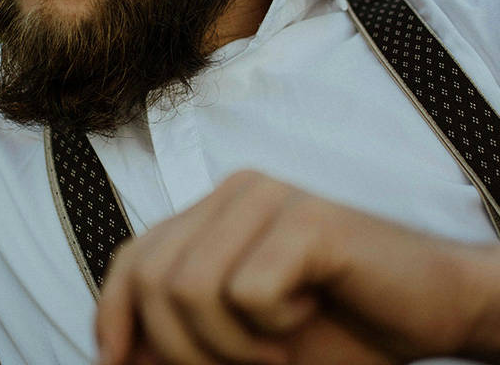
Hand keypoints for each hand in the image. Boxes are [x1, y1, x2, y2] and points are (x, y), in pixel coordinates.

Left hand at [94, 171, 499, 364]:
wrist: (430, 307)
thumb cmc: (337, 325)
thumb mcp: (243, 339)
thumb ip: (185, 337)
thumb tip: (120, 355)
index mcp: (213, 212)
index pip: (133, 255)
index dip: (112, 311)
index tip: (115, 362)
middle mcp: (232, 192)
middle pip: (153, 278)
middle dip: (182, 349)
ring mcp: (267, 198)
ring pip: (192, 288)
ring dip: (230, 348)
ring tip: (275, 348)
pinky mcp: (305, 219)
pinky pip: (251, 291)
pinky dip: (275, 328)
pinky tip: (311, 309)